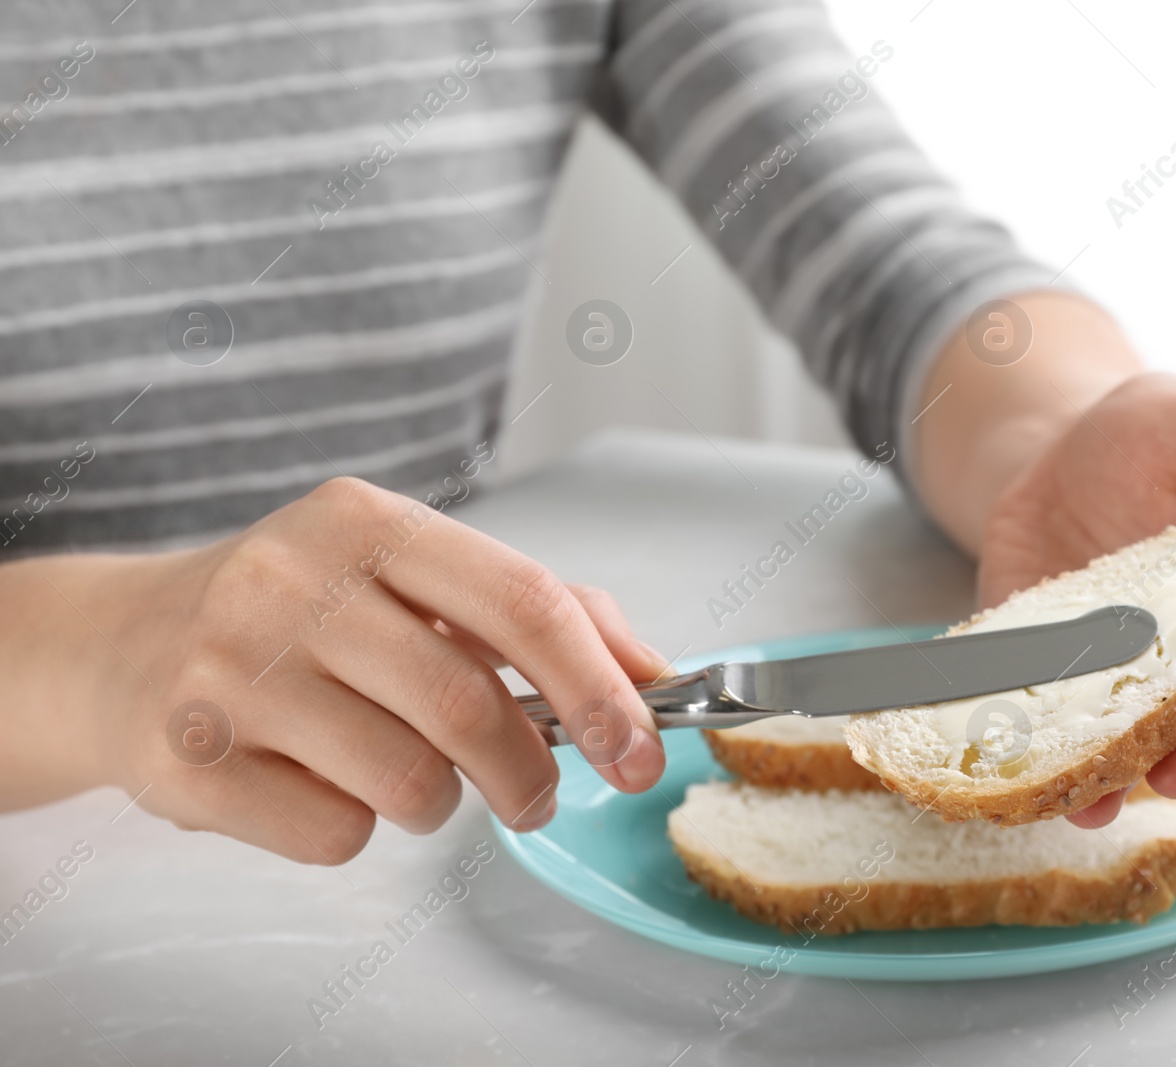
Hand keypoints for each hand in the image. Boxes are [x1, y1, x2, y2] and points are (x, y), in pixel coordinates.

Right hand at [0, 478, 668, 862]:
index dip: (600, 685)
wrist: (120, 648)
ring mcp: (231, 671)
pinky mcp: (189, 760)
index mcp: (367, 523)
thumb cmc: (299, 615)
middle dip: (529, 772)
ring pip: (408, 782)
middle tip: (537, 797)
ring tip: (409, 775)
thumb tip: (651, 674)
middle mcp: (293, 582)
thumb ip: (534, 612)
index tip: (641, 748)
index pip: (523, 600)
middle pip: (470, 706)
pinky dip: (356, 829)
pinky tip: (319, 782)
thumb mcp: (408, 577)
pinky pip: (334, 834)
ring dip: (438, 802)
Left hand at [976, 372, 1175, 825]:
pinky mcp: (1030, 641)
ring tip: (1068, 803)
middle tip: (1117, 796)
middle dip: (1143, 766)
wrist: (1066, 426)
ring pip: (1093, 726)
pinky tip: (992, 740)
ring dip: (1082, 768)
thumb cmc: (1167, 429)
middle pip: (1162, 726)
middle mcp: (1162, 652)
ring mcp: (1092, 653)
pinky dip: (1003, 715)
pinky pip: (1015, 686)